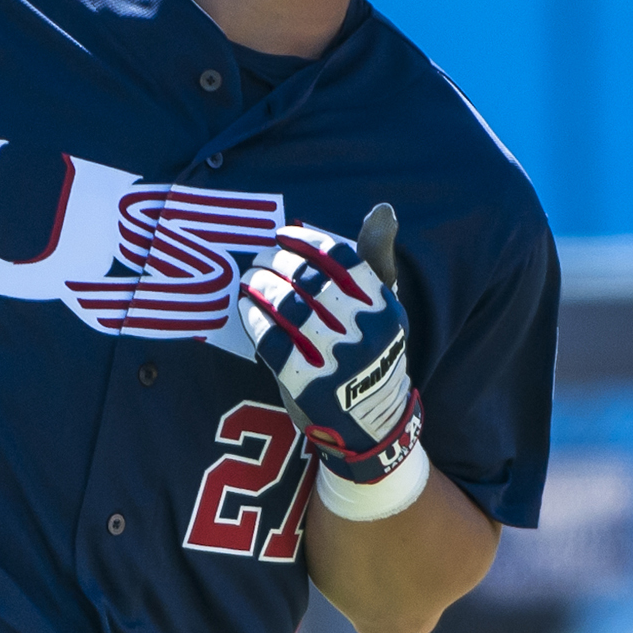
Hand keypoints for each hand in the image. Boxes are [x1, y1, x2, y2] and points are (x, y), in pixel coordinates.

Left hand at [238, 205, 422, 485]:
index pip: (340, 259)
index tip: (284, 235)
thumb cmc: (373, 351)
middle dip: (276, 262)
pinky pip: (272, 341)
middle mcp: (364, 332)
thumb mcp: (386, 307)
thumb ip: (377, 258)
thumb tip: (383, 209)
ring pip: (287, 308)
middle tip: (259, 258)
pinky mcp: (309, 384)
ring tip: (248, 279)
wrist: (372, 422)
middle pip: (308, 280)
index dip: (306, 241)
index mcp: (384, 307)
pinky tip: (245, 307)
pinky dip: (254, 318)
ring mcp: (337, 360)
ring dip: (260, 287)